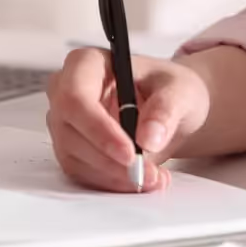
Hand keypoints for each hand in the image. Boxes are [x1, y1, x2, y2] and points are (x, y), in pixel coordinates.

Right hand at [45, 48, 211, 192]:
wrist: (170, 108)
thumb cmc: (168, 88)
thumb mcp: (180, 91)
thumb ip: (166, 110)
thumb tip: (148, 138)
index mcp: (86, 64)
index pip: (76, 97)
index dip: (99, 129)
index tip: (130, 153)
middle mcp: (66, 91)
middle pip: (71, 132)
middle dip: (111, 161)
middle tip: (148, 175)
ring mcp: (65, 123)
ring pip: (75, 158)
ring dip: (115, 176)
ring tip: (154, 177)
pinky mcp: (72, 149)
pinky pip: (83, 174)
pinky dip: (113, 182)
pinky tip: (141, 180)